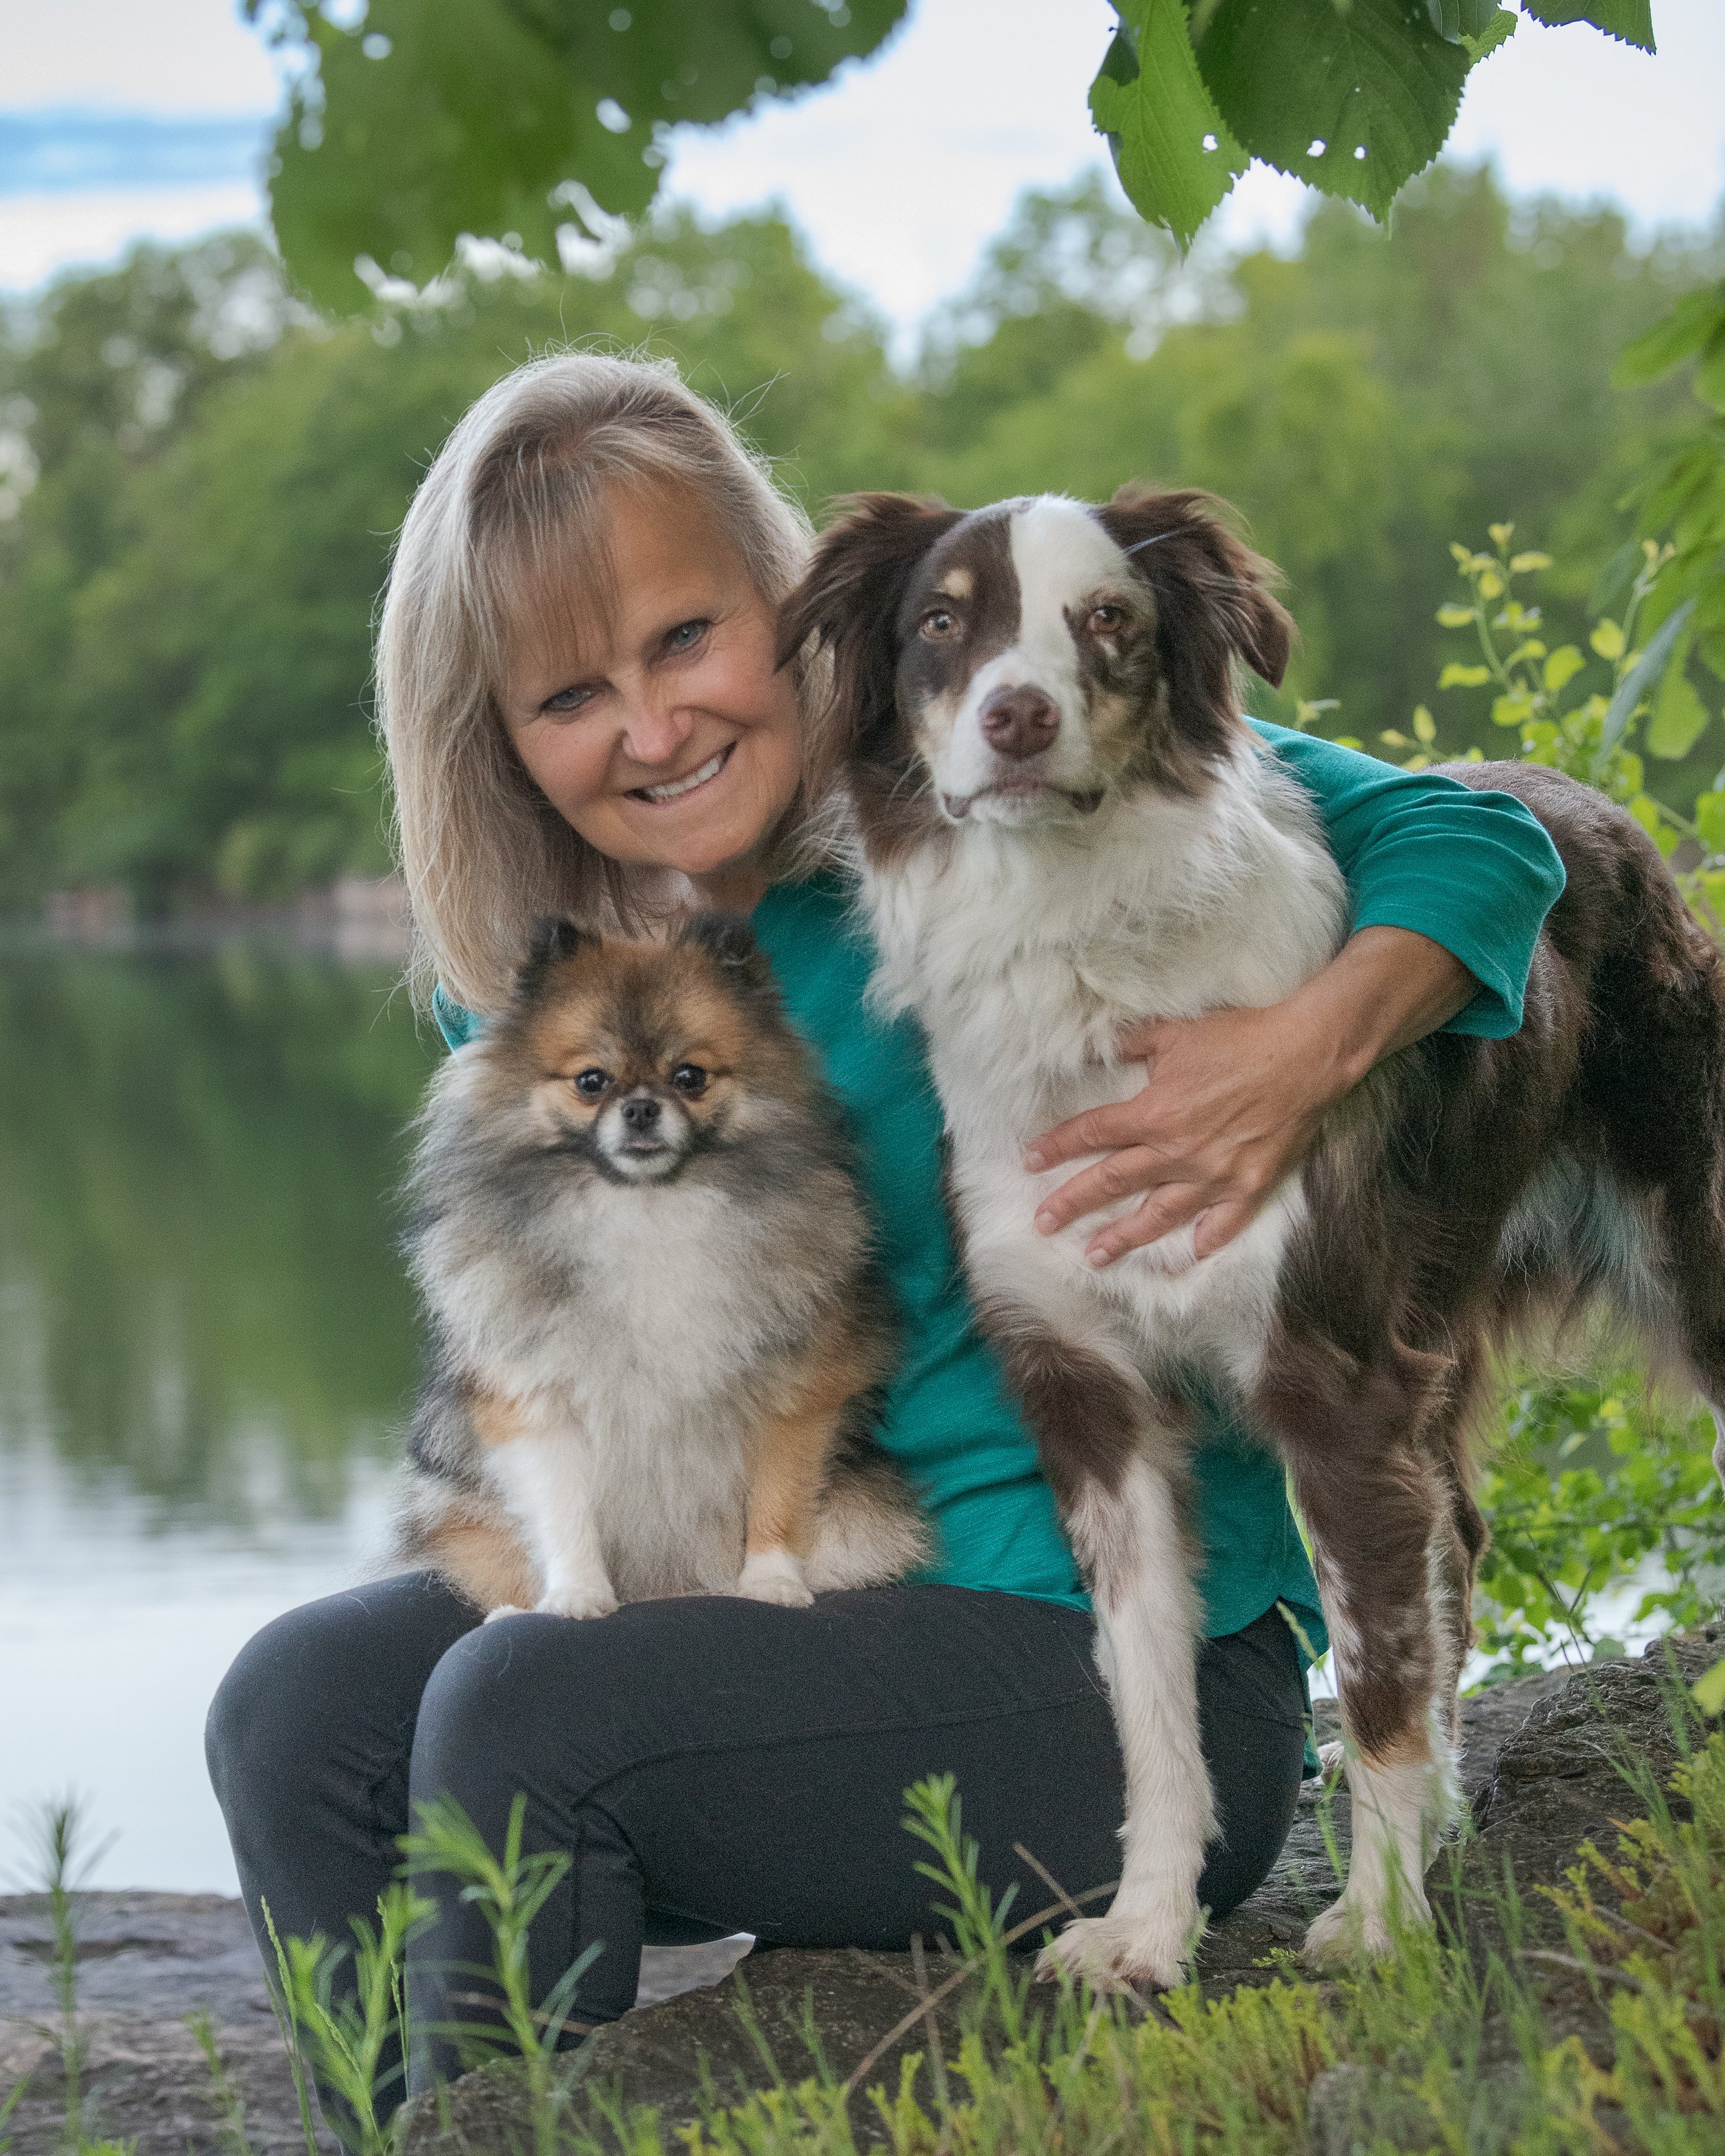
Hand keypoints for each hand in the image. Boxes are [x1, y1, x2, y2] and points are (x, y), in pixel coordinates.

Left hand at [1023, 928, 1473, 1267]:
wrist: (1305, 1055)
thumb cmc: (1239, 1038)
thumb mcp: (1174, 1033)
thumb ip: (1128, 1044)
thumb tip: (1085, 1049)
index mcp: (1153, 1112)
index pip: (1091, 1134)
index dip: (1056, 1147)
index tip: (1029, 1162)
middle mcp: (1176, 1151)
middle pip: (1111, 1182)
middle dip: (1071, 1204)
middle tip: (1043, 1223)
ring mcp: (1213, 1175)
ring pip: (1157, 1215)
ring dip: (1122, 1238)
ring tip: (1094, 1257)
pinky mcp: (1249, 1186)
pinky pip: (1221, 1225)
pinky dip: (1202, 1243)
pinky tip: (1184, 1259)